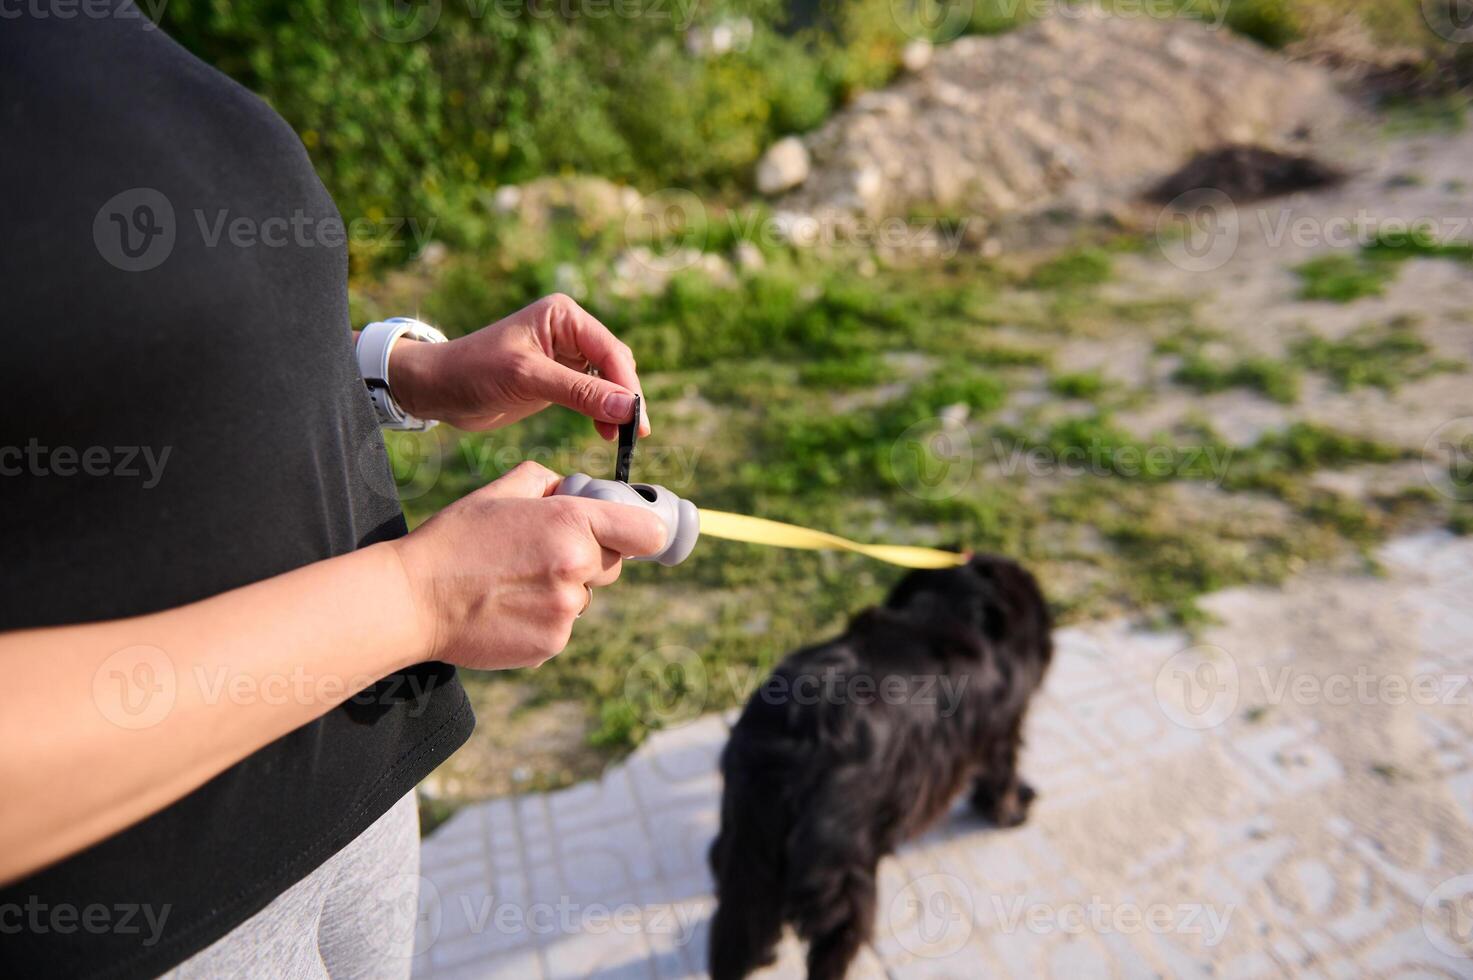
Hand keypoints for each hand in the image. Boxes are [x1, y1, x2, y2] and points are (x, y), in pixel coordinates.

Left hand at [387, 293, 649, 439]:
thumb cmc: (473, 371)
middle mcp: (569, 331)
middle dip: (626, 398)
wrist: (437, 388)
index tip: (637, 420)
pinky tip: (604, 433)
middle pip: (615, 365)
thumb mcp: (527, 378)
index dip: (628, 385)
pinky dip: (602, 413)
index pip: (610, 350)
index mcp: (564, 315)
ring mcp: (565, 356)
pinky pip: (592, 395)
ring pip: (608, 382)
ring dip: (616, 408)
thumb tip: (628, 408)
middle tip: (634, 434)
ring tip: (619, 438)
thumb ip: (579, 392)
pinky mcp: (558, 379)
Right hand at [390, 462, 668, 669]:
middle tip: (542, 553)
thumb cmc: (453, 541)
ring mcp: (566, 610)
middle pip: (613, 565)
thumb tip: (573, 488)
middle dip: (588, 557)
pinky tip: (506, 608)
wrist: (412, 600)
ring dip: (561, 590)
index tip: (632, 533)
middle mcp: (576, 566)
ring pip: (583, 597)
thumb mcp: (498, 492)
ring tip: (513, 583)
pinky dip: (542, 619)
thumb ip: (546, 482)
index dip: (641, 532)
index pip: (646, 532)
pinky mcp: (552, 644)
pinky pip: (561, 626)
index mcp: (570, 521)